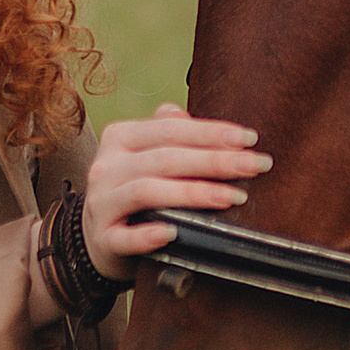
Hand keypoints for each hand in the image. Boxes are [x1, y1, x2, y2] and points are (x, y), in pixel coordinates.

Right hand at [81, 104, 270, 280]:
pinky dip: (147, 235)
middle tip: (253, 166)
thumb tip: (186, 112)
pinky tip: (173, 233)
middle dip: (214, 161)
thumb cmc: (134, 192)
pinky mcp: (102, 237)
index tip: (249, 139)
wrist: (96, 237)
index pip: (170, 128)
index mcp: (122, 137)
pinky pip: (124, 237)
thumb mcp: (145, 155)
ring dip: (193, 194)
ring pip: (147, 191)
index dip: (211, 132)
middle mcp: (107, 165)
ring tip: (231, 197)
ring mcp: (101, 202)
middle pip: (165, 158)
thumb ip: (167, 132)